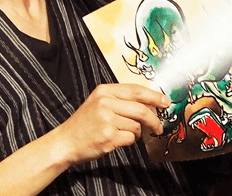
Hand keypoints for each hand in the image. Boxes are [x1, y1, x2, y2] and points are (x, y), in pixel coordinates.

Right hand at [47, 84, 169, 165]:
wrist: (65, 142)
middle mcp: (105, 103)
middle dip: (154, 120)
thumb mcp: (99, 102)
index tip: (166, 102)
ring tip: (122, 132)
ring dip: (136, 132)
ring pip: (137, 126)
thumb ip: (122, 99)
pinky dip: (129, 141)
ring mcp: (106, 120)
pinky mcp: (108, 137)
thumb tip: (152, 103)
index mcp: (104, 91)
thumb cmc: (85, 123)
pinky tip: (117, 139)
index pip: (137, 90)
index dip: (155, 96)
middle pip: (142, 109)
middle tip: (158, 126)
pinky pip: (131, 138)